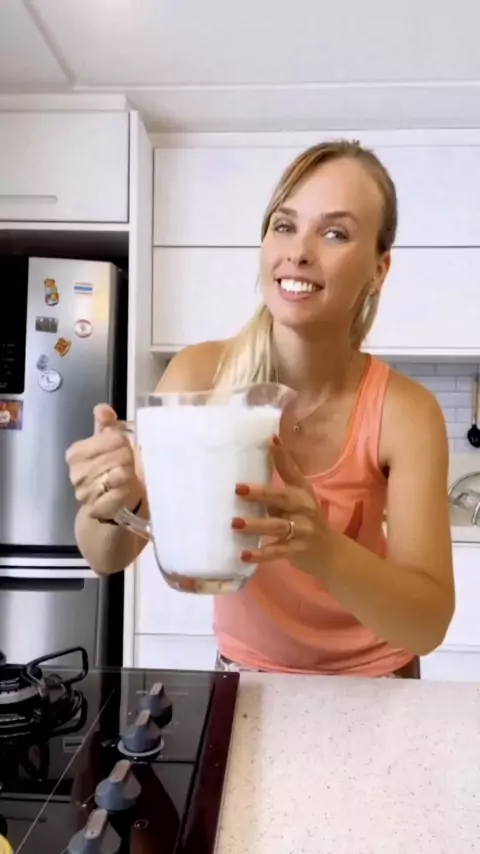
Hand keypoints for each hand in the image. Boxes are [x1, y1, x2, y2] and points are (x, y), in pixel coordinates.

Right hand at [65, 404, 137, 520]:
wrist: (112, 507)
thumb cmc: (113, 471)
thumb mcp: (111, 445)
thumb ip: (107, 425)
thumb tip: (102, 408)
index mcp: (76, 453)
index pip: (111, 438)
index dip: (123, 443)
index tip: (125, 450)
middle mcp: (76, 473)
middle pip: (116, 457)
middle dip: (128, 460)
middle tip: (128, 466)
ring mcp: (84, 494)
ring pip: (118, 476)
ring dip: (128, 477)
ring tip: (127, 479)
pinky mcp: (95, 510)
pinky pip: (117, 496)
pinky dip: (125, 494)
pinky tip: (124, 493)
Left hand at [232, 436, 332, 574]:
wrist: (329, 552)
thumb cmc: (307, 519)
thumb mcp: (300, 494)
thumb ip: (285, 472)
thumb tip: (271, 440)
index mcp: (301, 492)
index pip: (292, 471)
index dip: (282, 457)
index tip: (270, 441)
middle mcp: (303, 509)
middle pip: (282, 498)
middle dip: (260, 494)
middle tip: (237, 490)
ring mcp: (302, 530)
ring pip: (277, 526)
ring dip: (256, 525)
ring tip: (234, 524)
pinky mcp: (297, 550)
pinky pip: (277, 552)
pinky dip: (260, 554)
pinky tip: (243, 554)